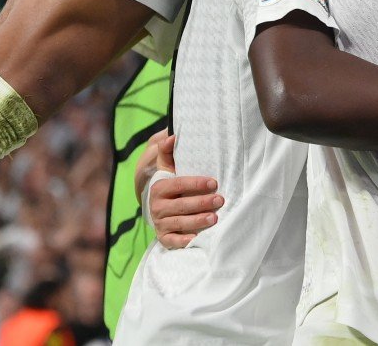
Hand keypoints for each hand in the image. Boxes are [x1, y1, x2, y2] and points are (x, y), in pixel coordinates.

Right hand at [134, 132, 225, 248]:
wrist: (159, 207)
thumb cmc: (171, 185)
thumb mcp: (167, 167)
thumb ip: (168, 152)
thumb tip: (173, 136)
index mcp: (159, 187)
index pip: (178, 184)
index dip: (196, 184)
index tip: (214, 183)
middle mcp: (156, 206)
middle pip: (181, 205)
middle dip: (201, 203)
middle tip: (220, 200)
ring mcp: (159, 222)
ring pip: (179, 223)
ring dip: (197, 221)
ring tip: (215, 218)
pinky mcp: (163, 237)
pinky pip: (172, 241)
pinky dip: (184, 241)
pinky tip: (197, 239)